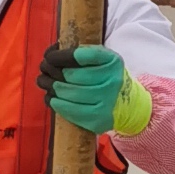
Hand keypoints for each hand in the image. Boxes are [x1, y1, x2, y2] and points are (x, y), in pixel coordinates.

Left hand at [37, 40, 155, 136]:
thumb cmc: (110, 79)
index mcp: (112, 62)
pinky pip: (70, 111)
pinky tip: (52, 98)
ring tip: (45, 83)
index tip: (50, 57)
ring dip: (51, 87)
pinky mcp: (98, 120)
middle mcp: (111, 81)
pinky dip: (56, 103)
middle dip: (52, 72)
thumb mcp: (105, 61)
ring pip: (68, 93)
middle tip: (43, 70)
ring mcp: (106, 102)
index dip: (60, 56)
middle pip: (71, 75)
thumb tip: (51, 54)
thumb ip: (83, 54)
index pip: (80, 55)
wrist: (131, 106)